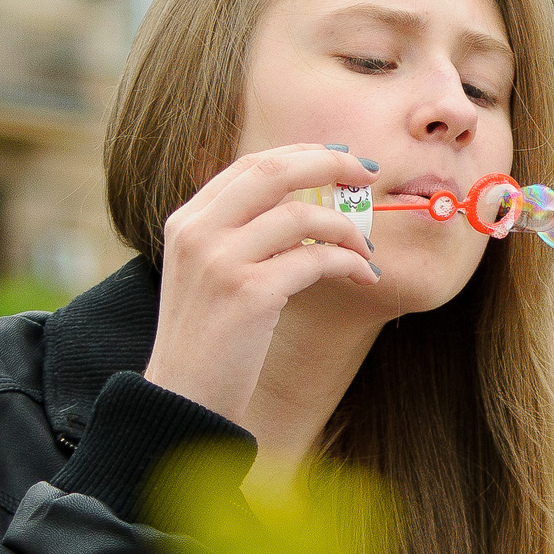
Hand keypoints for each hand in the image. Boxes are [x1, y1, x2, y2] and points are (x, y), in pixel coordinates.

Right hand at [142, 144, 380, 427]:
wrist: (184, 398)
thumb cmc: (209, 341)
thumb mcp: (210, 274)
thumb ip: (241, 235)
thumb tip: (305, 206)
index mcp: (187, 221)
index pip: (250, 165)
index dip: (302, 154)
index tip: (341, 158)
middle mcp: (198, 232)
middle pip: (273, 172)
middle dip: (330, 163)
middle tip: (368, 174)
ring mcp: (220, 261)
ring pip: (301, 215)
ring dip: (346, 228)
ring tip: (365, 250)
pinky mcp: (248, 293)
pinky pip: (315, 260)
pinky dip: (348, 263)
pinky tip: (364, 276)